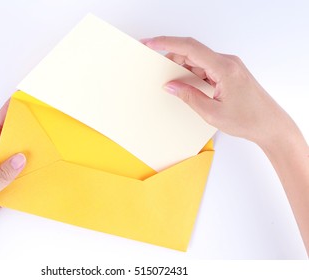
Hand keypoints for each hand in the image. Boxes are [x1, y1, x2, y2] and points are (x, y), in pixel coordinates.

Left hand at [0, 101, 25, 258]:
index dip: (5, 113)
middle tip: (36, 119)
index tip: (17, 100)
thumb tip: (21, 158)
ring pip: (12, 158)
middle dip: (20, 128)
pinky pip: (14, 176)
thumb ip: (2, 175)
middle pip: (5, 141)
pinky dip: (25, 172)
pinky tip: (35, 170)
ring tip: (42, 143)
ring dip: (25, 151)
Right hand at [142, 36, 295, 146]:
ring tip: (171, 83)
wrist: (271, 125)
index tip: (150, 42)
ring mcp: (229, 67)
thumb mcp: (212, 113)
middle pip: (192, 52)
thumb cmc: (249, 120)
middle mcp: (227, 62)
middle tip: (156, 70)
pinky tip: (185, 86)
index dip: (167, 43)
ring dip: (182, 69)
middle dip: (172, 59)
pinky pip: (205, 68)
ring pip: (198, 61)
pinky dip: (192, 75)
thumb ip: (188, 96)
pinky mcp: (228, 73)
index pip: (190, 48)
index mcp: (224, 68)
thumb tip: (170, 86)